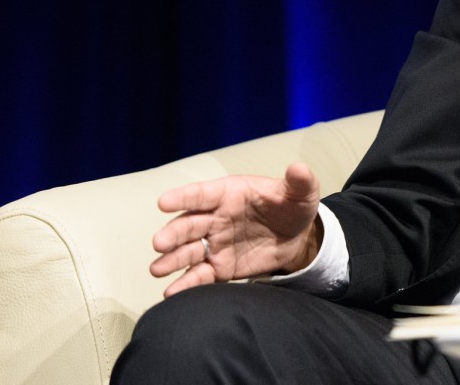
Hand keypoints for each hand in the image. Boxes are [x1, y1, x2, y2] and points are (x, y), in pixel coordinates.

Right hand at [150, 162, 322, 296]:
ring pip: (188, 251)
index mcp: (229, 194)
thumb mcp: (301, 194)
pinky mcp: (220, 267)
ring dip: (172, 259)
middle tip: (159, 243)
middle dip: (173, 233)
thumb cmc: (292, 208)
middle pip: (189, 224)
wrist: (297, 238)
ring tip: (157, 270)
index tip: (163, 202)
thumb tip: (299, 168)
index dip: (183, 197)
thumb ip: (300, 182)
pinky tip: (173, 292)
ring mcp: (215, 243)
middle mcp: (215, 218)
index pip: (202, 193)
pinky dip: (186, 283)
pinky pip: (200, 275)